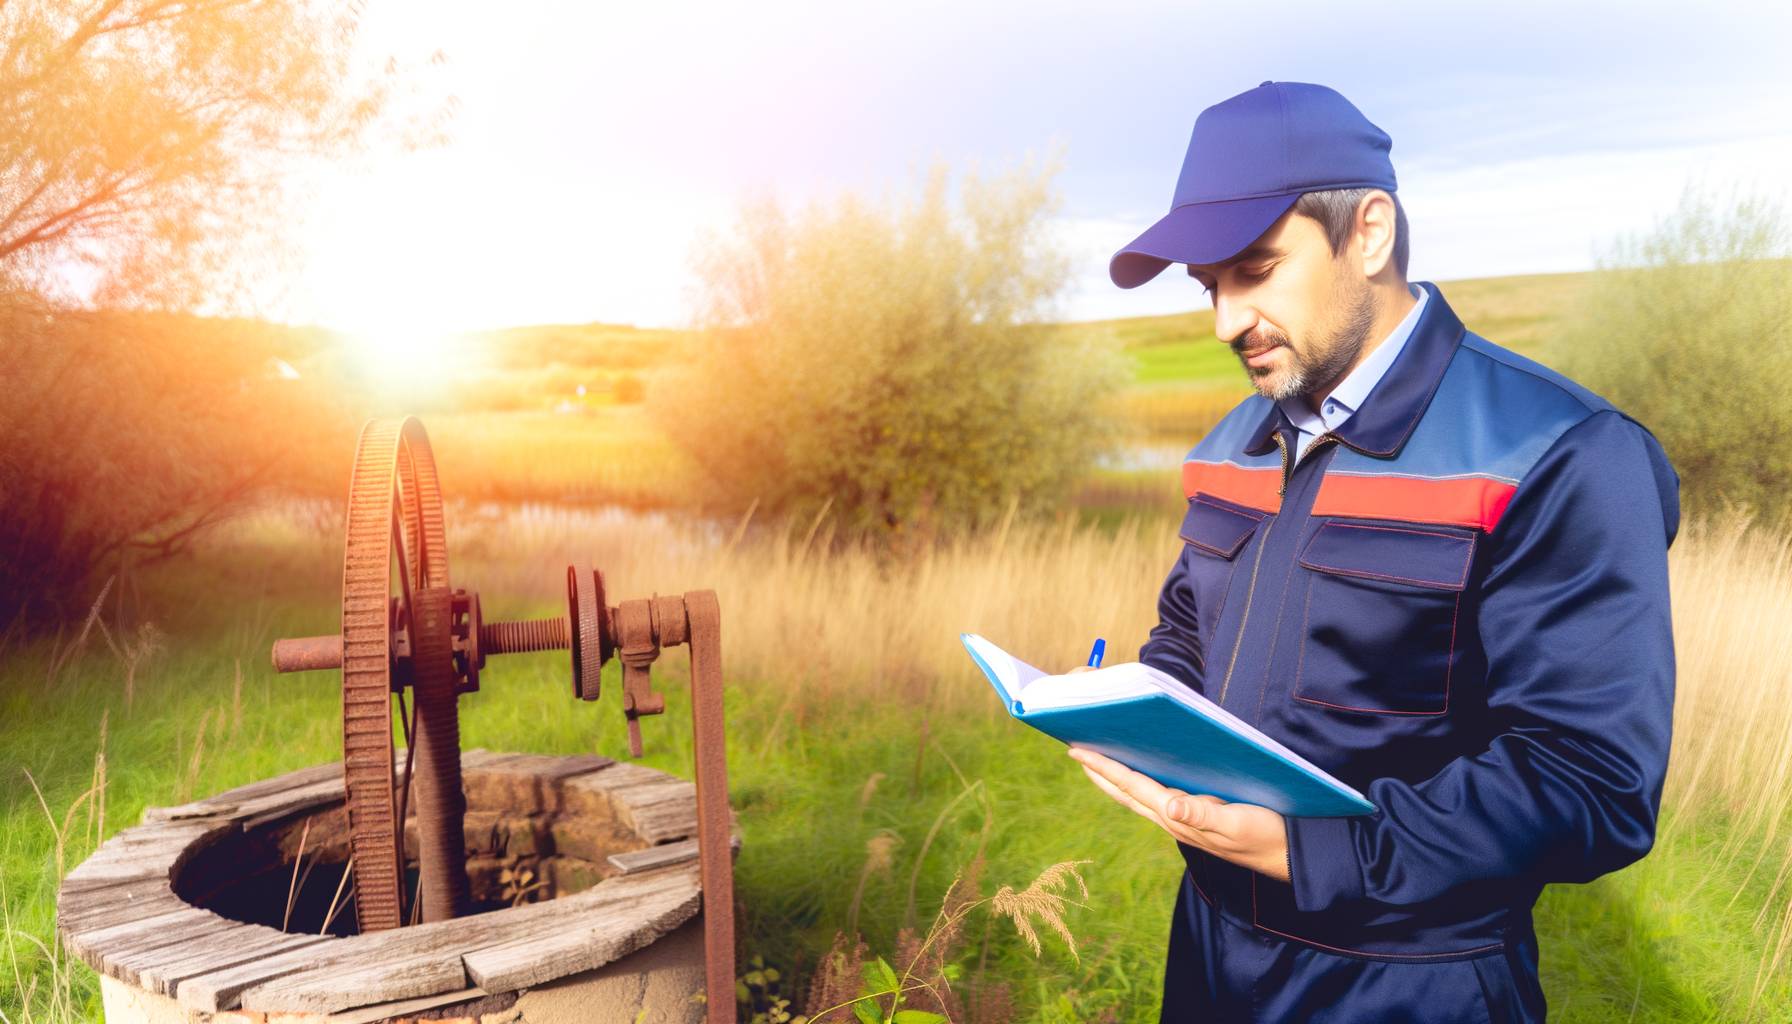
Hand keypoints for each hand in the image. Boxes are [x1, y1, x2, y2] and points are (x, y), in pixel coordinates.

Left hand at [1068, 746, 1290, 882]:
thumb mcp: (1235, 824)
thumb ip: (1203, 815)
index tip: (1077, 751)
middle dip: (1100, 772)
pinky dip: (1140, 782)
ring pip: (1138, 796)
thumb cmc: (1263, 837)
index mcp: (1177, 817)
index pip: (1132, 787)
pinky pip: (1157, 797)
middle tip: (1076, 751)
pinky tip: (1141, 773)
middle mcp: (1173, 818)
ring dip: (1116, 778)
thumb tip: (1170, 807)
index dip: (1104, 768)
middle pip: (1126, 792)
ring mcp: (1182, 819)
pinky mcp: (1195, 817)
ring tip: (1098, 760)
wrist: (1285, 856)